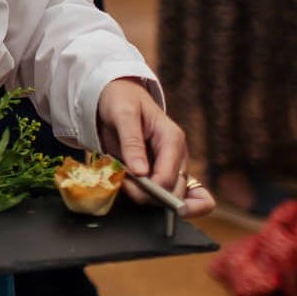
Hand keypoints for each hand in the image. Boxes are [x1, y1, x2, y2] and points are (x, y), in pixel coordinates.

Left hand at [95, 79, 213, 218]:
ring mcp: (172, 166)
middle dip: (149, 198)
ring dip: (148, 199)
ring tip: (124, 183)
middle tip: (123, 185)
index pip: (169, 178)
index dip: (149, 190)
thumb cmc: (121, 100)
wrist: (118, 96)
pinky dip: (149, 199)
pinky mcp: (162, 172)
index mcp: (172, 140)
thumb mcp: (123, 114)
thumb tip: (141, 172)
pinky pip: (166, 195)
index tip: (126, 184)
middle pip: (174, 193)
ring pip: (172, 198)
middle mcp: (177, 156)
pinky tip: (132, 190)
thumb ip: (131, 142)